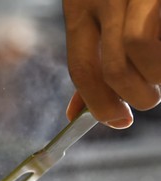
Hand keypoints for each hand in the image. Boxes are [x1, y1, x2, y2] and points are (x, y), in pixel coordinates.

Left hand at [63, 0, 160, 128]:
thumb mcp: (95, 13)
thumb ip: (90, 61)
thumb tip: (76, 113)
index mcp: (79, 7)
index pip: (82, 70)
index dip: (99, 105)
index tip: (117, 121)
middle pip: (112, 68)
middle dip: (135, 96)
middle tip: (149, 96)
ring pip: (141, 50)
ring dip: (158, 76)